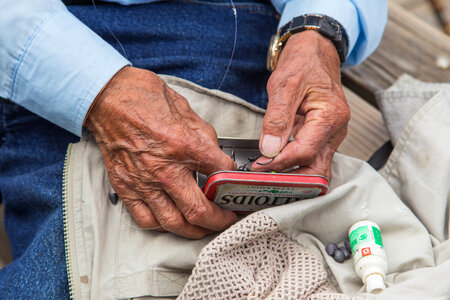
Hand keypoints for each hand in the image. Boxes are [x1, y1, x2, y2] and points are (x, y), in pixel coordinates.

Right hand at [85, 66, 236, 238]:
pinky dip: (163, 226)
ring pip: (173, 223)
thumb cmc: (144, 99)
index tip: (237, 188)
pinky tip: (173, 221)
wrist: (108, 97)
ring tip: (204, 227)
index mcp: (184, 145)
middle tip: (227, 219)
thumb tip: (217, 158)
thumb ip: (205, 139)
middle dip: (219, 220)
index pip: (220, 174)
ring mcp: (142, 182)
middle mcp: (164, 169)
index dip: (235, 183)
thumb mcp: (187, 112)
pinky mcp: (125, 187)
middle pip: (199, 211)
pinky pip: (145, 219)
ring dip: (194, 230)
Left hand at [251, 31, 349, 178]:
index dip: (281, 162)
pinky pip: (311, 157)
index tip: (259, 166)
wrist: (315, 52)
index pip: (305, 152)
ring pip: (315, 167)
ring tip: (268, 175)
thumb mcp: (283, 85)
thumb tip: (269, 149)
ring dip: (293, 175)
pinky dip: (295, 165)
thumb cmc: (303, 63)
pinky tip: (277, 166)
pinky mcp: (323, 136)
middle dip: (291, 179)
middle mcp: (336, 129)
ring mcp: (331, 135)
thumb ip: (276, 119)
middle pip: (316, 168)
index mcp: (330, 116)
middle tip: (264, 178)